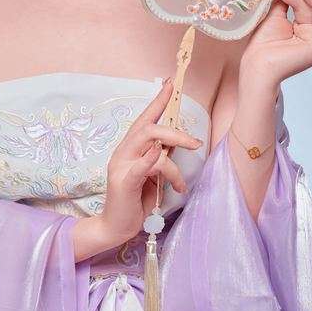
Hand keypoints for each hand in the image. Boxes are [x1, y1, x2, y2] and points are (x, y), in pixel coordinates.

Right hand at [100, 79, 202, 248]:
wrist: (115, 226)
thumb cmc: (135, 201)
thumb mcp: (152, 176)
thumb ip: (160, 158)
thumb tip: (177, 143)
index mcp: (130, 148)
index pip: (145, 119)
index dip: (158, 101)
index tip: (171, 83)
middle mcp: (123, 152)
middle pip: (149, 128)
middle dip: (176, 133)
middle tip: (196, 145)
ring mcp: (121, 166)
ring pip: (152, 146)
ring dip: (173, 165)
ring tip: (180, 185)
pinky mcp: (124, 182)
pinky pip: (140, 166)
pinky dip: (152, 159)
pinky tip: (161, 158)